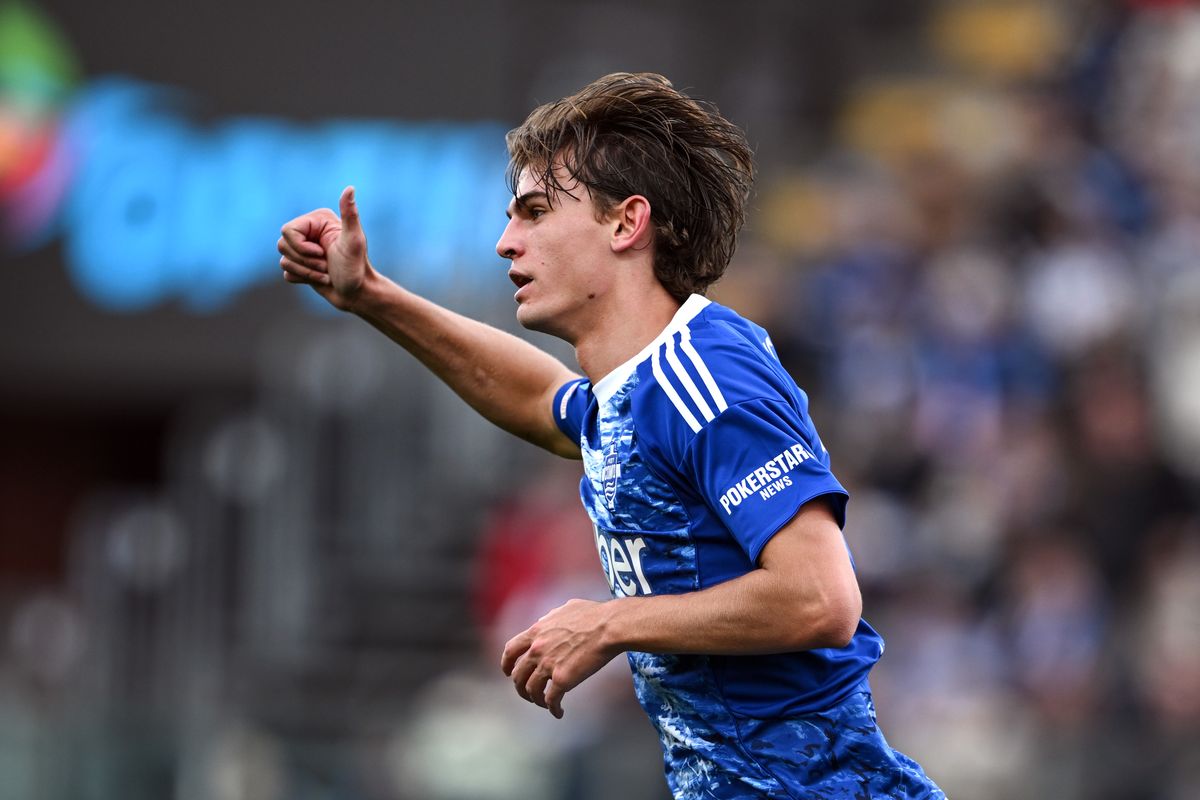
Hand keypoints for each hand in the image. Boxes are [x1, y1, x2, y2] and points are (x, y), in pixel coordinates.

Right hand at [278, 186, 370, 310]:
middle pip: (282, 245)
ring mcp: (303, 249)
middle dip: (305, 261)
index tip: (322, 253)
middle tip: (326, 265)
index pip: (287, 230)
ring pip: (284, 260)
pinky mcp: (301, 264)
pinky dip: (303, 278)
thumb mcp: (354, 241)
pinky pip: (287, 272)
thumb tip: (350, 188)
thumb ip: (350, 215)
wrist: (357, 293)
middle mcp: (309, 232)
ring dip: (306, 271)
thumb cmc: (356, 267)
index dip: (301, 247)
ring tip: (326, 273)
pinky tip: (320, 279)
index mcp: (317, 221)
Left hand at [500, 599, 620, 718]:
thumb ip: (550, 618)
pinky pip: (552, 700)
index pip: (511, 650)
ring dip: (536, 700)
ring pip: (531, 690)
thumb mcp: (564, 609)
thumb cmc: (593, 615)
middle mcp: (537, 649)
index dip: (506, 664)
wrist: (609, 626)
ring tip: (544, 703)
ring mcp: (548, 665)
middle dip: (520, 687)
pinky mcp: (563, 679)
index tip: (508, 672)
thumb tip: (545, 622)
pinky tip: (559, 712)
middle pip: (518, 675)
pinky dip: (553, 709)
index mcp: (536, 632)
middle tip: (528, 693)